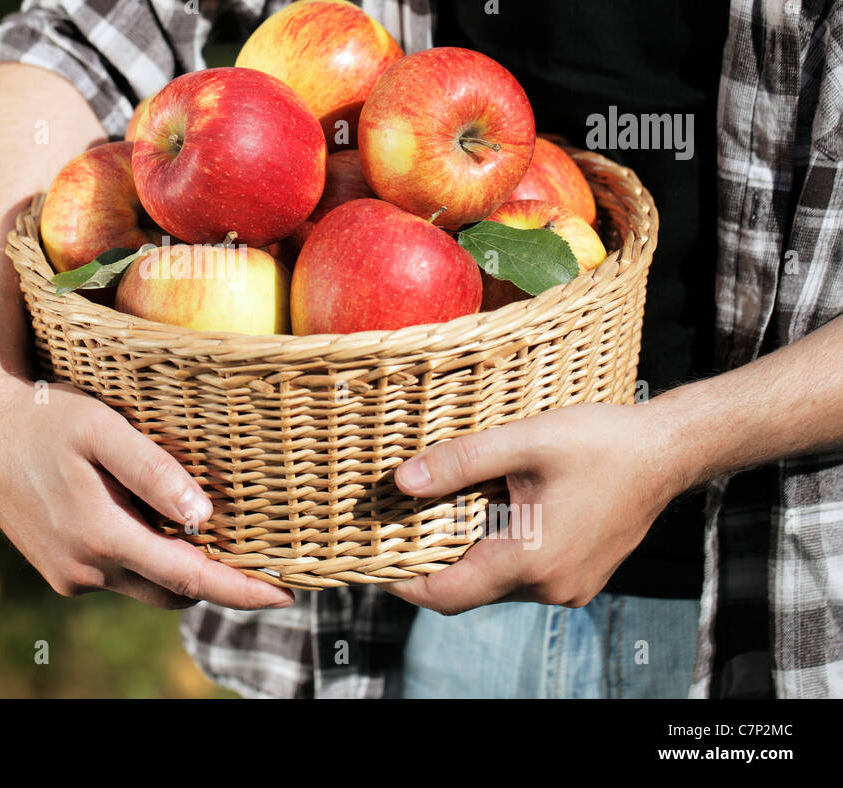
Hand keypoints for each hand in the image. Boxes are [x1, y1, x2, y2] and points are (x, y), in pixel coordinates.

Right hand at [0, 372, 294, 610]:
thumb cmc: (45, 418)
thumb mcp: (102, 428)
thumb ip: (152, 470)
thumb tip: (204, 514)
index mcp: (101, 538)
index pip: (189, 578)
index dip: (241, 591)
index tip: (286, 596)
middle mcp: (85, 570)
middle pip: (172, 589)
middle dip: (214, 579)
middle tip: (254, 552)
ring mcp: (69, 576)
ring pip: (144, 583)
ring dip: (174, 565)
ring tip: (196, 523)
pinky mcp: (58, 572)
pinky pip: (117, 574)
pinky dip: (142, 555)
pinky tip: (142, 514)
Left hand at [381, 402, 686, 613]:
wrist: (667, 453)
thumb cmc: (600, 443)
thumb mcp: (524, 442)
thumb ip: (460, 462)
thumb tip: (402, 481)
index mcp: (531, 560)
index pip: (447, 594)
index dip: (403, 584)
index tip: (370, 565)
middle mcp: (551, 586)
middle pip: (469, 591)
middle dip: (431, 565)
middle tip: (396, 531)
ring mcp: (569, 587)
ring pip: (496, 583)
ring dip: (466, 556)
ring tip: (437, 516)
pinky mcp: (580, 577)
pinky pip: (523, 576)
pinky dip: (497, 554)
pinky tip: (488, 515)